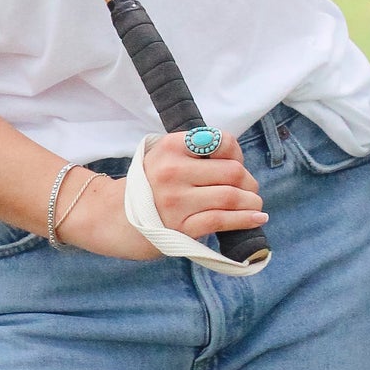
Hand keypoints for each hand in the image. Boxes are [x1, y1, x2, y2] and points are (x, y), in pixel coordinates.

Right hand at [54, 132, 267, 259]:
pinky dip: (245, 220)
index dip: (237, 154)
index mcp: (172, 147)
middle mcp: (174, 171)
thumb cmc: (146, 184)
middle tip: (250, 189)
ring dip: (251, 202)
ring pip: (231, 196)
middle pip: (232, 172)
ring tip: (256, 205)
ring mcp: (177, 201)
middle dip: (249, 181)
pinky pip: (221, 220)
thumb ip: (194, 151)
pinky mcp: (180, 227)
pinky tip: (257, 219)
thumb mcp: (163, 155)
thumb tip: (237, 160)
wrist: (111, 216)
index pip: (222, 142)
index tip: (236, 164)